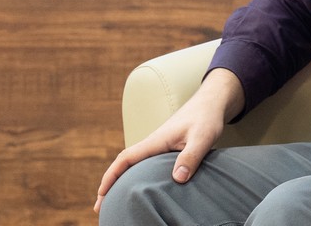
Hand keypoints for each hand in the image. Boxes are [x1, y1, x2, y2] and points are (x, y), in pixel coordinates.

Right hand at [94, 68, 243, 212]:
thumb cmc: (206, 118)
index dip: (111, 176)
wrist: (210, 103)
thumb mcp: (202, 138)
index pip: (126, 159)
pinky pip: (144, 164)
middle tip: (100, 207)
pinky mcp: (166, 148)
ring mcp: (158, 145)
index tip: (101, 194)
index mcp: (156, 141)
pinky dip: (135, 176)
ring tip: (114, 201)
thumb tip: (177, 179)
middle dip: (110, 183)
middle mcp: (153, 143)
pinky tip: (139, 187)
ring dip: (121, 180)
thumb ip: (191, 157)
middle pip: (124, 164)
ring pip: (133, 164)